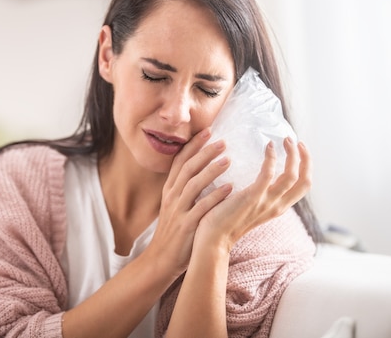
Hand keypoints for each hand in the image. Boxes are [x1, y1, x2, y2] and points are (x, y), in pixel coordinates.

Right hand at [145, 128, 233, 278]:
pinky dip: (215, 196)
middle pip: (187, 168)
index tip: (207, 131)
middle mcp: (172, 197)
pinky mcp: (186, 225)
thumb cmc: (174, 232)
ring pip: (194, 184)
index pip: (179, 161)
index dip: (193, 145)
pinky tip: (230, 188)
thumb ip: (184, 189)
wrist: (161, 259)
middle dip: (204, 152)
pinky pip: (202, 207)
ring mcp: (178, 210)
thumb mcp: (173, 206)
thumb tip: (200, 171)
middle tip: (223, 140)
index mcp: (169, 190)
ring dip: (211, 170)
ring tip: (228, 159)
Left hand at [195, 137, 311, 252]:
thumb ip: (256, 193)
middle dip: (305, 159)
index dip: (306, 166)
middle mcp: (277, 206)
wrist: (212, 238)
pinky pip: (268, 175)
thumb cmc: (224, 219)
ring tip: (285, 140)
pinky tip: (267, 146)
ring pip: (291, 176)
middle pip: (305, 181)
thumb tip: (256, 174)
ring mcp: (266, 203)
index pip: (303, 186)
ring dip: (292, 155)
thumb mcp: (248, 206)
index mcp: (277, 207)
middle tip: (296, 140)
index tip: (300, 148)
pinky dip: (271, 159)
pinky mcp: (252, 198)